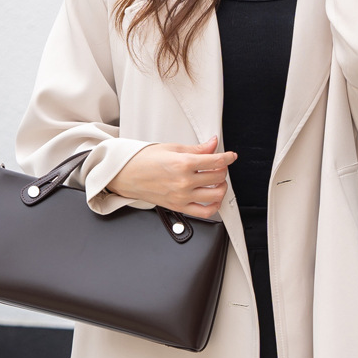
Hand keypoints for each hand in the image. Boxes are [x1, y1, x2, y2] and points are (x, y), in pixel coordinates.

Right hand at [106, 136, 237, 217]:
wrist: (127, 175)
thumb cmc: (144, 161)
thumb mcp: (172, 148)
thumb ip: (197, 149)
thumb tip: (213, 145)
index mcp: (183, 163)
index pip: (216, 161)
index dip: (228, 157)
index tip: (231, 156)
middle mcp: (184, 182)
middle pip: (218, 177)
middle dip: (222, 170)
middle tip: (218, 166)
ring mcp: (182, 196)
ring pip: (215, 195)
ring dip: (221, 188)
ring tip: (218, 182)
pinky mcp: (178, 207)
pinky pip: (204, 212)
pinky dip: (214, 206)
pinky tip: (213, 198)